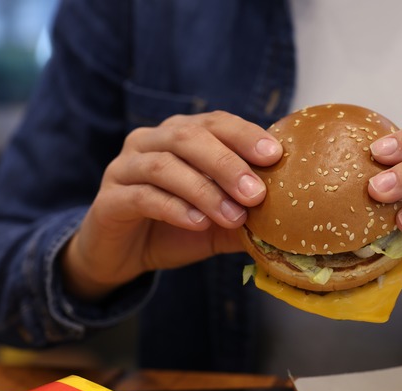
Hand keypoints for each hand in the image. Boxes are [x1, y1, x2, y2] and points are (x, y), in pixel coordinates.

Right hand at [61, 111, 281, 299]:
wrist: (122, 256)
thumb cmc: (175, 228)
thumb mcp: (219, 222)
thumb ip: (248, 216)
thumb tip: (292, 222)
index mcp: (180, 135)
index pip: (215, 122)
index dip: (244, 134)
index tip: (275, 154)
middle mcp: (150, 142)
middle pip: (188, 137)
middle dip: (227, 163)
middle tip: (256, 193)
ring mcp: (124, 168)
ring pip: (164, 165)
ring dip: (204, 190)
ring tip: (233, 216)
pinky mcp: (109, 199)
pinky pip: (143, 196)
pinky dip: (175, 208)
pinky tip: (199, 223)